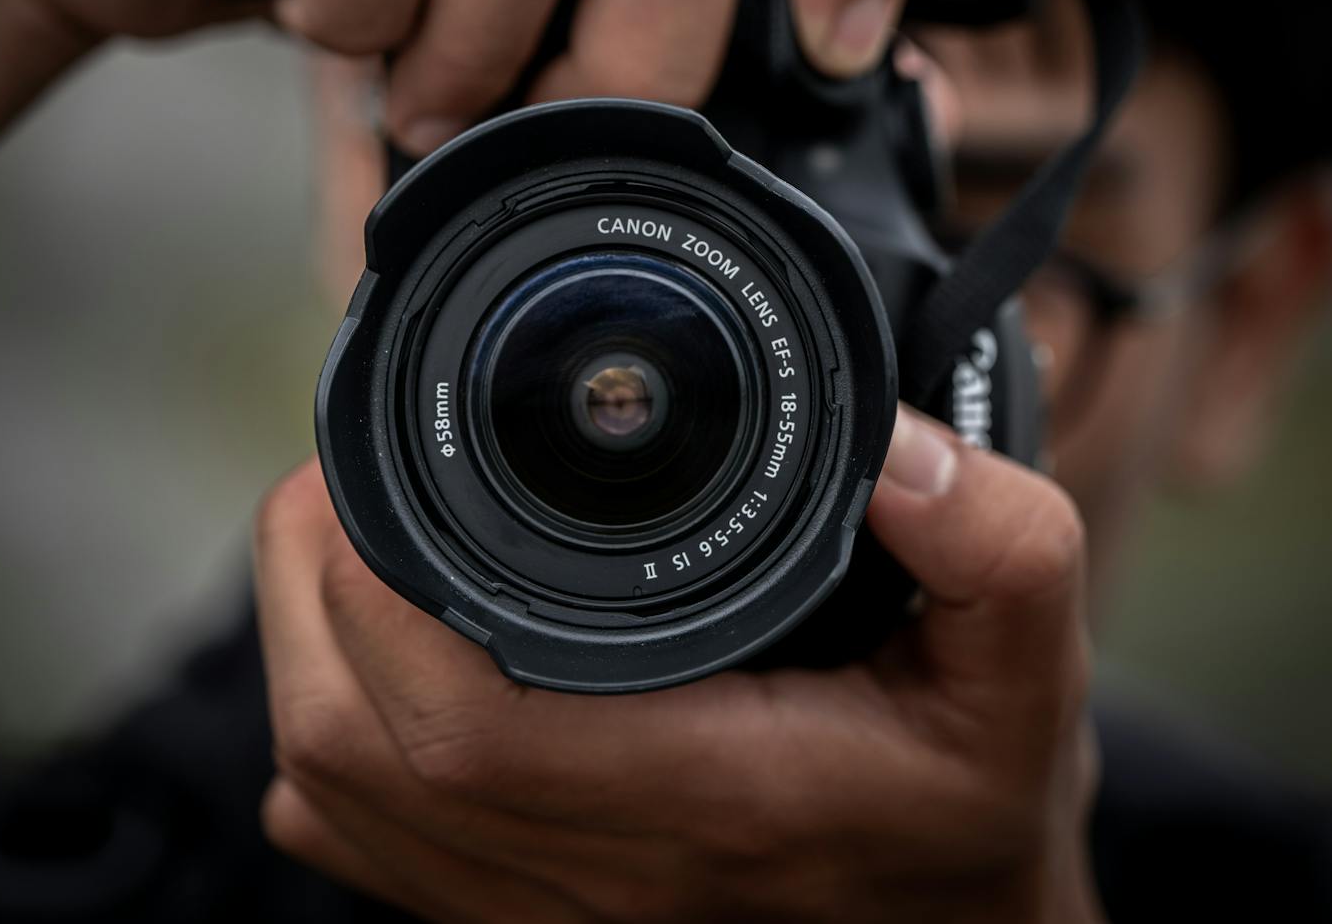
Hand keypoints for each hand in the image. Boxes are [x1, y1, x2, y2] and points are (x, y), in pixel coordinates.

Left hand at [253, 405, 1102, 922]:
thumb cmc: (967, 804)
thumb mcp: (1026, 671)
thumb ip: (999, 549)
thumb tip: (900, 454)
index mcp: (708, 800)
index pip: (467, 731)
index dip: (381, 593)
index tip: (383, 464)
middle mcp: (599, 875)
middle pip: (353, 749)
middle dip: (311, 585)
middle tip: (351, 466)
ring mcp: (538, 910)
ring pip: (330, 796)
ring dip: (305, 648)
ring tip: (349, 529)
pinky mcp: (509, 916)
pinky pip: (351, 840)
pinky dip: (323, 734)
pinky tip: (373, 653)